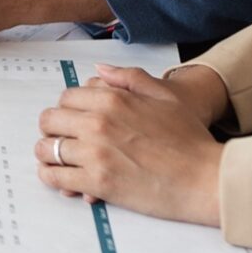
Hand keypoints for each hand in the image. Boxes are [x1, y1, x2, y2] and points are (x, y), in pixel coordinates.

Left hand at [35, 64, 223, 227]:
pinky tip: (58, 178)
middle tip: (60, 138)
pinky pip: (56, 177)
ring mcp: (95, 153)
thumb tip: (99, 70)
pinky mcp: (97, 182)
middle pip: (50, 120)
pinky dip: (51, 177)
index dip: (66, 109)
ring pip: (47, 149)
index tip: (70, 119)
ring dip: (48, 154)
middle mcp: (97, 123)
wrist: (205, 178)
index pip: (66, 98)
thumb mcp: (163, 95)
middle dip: (52, 129)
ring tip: (57, 159)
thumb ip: (128, 78)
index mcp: (111, 99)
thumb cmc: (190, 139)